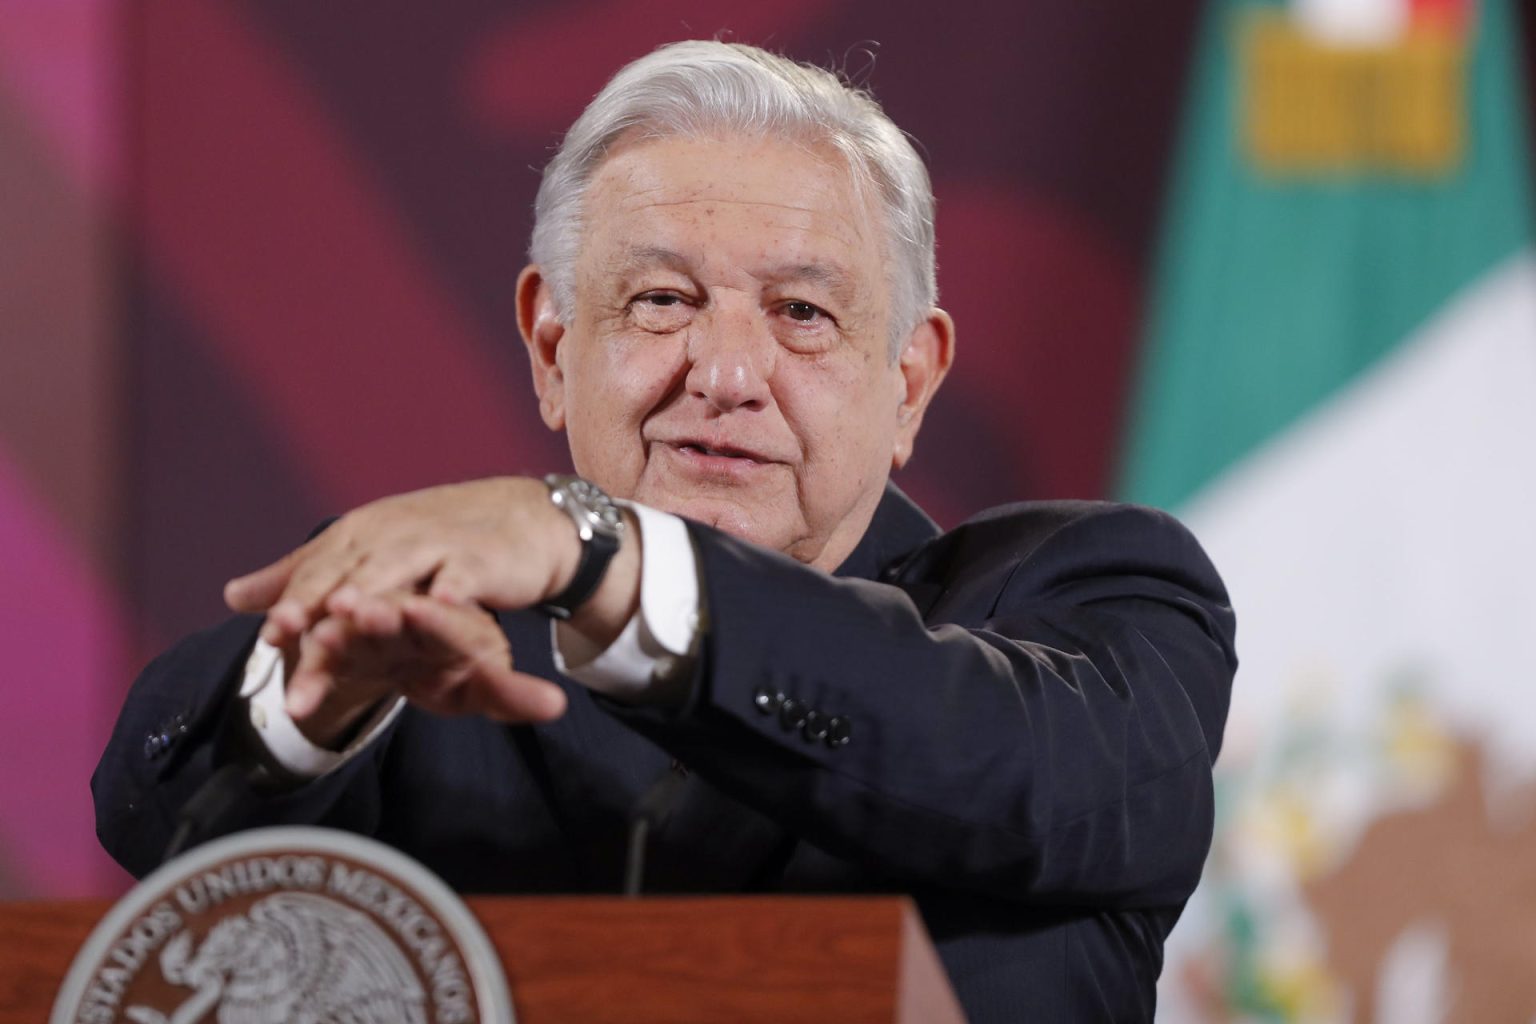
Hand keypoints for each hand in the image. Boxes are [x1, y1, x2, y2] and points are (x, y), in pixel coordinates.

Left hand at [224, 475, 638, 736]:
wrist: (522, 521)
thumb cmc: (438, 544)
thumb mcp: (367, 556)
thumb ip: (304, 576)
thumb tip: (232, 595)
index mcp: (359, 537)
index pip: (317, 576)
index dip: (291, 604)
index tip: (266, 641)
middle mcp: (391, 537)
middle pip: (347, 581)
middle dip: (316, 611)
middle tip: (286, 640)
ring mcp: (435, 545)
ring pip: (395, 575)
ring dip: (371, 596)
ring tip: (343, 623)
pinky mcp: (480, 558)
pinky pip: (462, 574)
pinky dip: (451, 588)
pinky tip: (440, 608)